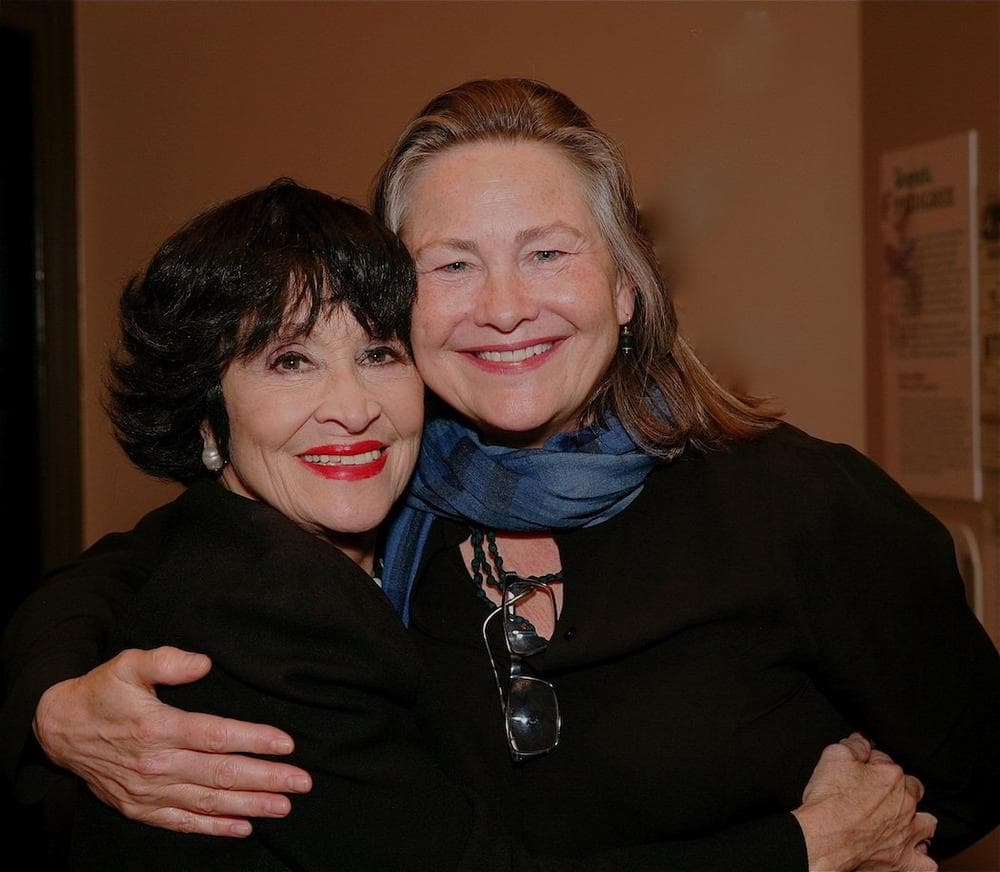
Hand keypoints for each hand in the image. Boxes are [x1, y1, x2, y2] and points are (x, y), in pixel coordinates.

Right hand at [33, 646, 312, 835]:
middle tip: (302, 782)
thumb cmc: (102, 691)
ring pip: (207, 801)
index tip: (286, 744)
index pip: (217, 736)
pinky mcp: (138, 807)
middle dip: (266, 779)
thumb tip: (204, 663)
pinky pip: (181, 821)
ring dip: (249, 806)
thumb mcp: (129, 664)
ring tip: (283, 806)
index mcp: (158, 727)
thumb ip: (168, 661)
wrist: (58, 729)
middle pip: (221, 774)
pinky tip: (242, 826)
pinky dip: (212, 826)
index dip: (254, 740)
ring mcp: (147, 791)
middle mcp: (156, 764)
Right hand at [792, 733, 936, 871]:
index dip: (871, 763)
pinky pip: (925, 863)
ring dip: (917, 822)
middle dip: (899, 789)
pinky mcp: (903, 859)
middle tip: (877, 793)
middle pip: (912, 790)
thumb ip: (853, 745)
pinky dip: (920, 858)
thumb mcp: (834, 756)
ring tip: (901, 822)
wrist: (825, 836)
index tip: (859, 768)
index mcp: (891, 775)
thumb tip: (862, 739)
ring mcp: (907, 833)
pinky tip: (909, 852)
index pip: (885, 761)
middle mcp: (905, 803)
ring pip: (927, 824)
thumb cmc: (829, 799)